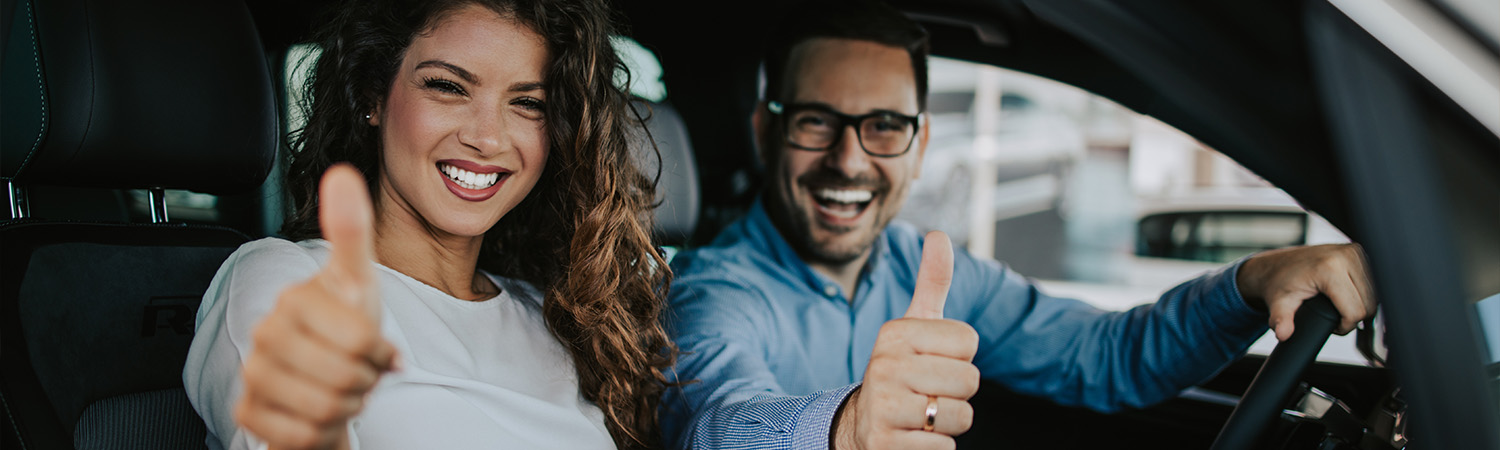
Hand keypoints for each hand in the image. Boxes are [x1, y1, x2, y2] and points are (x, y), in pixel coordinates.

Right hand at [236, 164, 397, 449]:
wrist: (325, 376)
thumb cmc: (346, 325)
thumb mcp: (360, 280)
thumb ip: (352, 229)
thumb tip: (341, 173)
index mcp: (295, 300)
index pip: (358, 338)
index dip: (379, 351)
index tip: (377, 347)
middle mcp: (265, 334)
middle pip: (341, 377)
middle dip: (365, 381)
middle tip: (362, 373)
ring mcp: (252, 374)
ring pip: (323, 409)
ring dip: (347, 406)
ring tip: (344, 390)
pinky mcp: (248, 412)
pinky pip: (300, 435)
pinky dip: (322, 432)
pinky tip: (320, 413)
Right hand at [834, 232, 979, 449]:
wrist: (863, 425)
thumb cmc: (902, 370)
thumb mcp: (914, 327)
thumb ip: (932, 283)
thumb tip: (939, 235)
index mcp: (896, 333)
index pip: (969, 341)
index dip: (959, 356)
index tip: (932, 361)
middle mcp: (885, 365)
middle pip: (970, 380)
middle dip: (957, 393)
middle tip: (929, 392)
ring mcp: (884, 406)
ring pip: (961, 415)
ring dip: (948, 422)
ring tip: (922, 415)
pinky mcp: (886, 445)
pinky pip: (945, 448)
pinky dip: (935, 447)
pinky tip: (912, 437)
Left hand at [1237, 243, 1375, 340]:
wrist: (1278, 264)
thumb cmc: (1279, 282)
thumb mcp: (1279, 303)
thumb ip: (1281, 320)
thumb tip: (1283, 334)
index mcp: (1329, 268)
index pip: (1355, 311)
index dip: (1345, 325)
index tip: (1332, 326)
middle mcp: (1346, 256)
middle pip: (1368, 304)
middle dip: (1353, 317)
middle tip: (1333, 316)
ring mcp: (1355, 252)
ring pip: (1375, 295)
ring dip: (1361, 306)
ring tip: (1339, 306)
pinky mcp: (1359, 251)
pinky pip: (1374, 283)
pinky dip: (1365, 295)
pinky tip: (1350, 296)